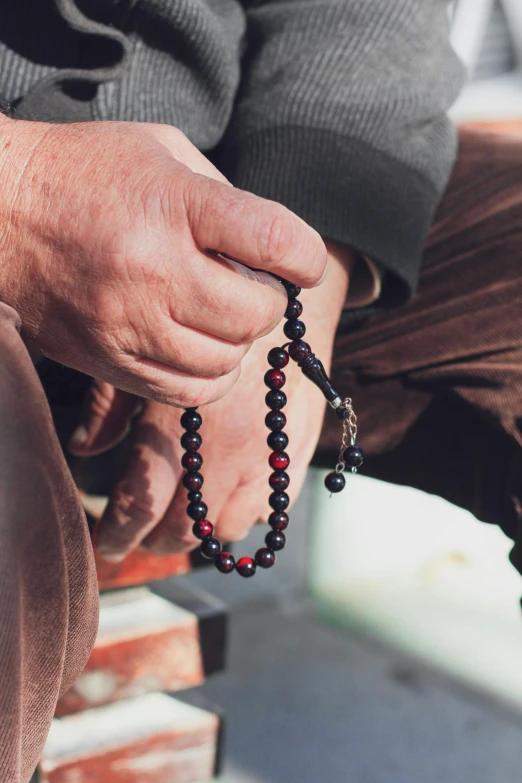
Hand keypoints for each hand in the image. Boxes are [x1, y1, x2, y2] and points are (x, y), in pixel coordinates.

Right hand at [0, 117, 325, 405]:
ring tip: (222, 316)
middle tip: (253, 287)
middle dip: (269, 303)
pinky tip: (201, 348)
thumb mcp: (162, 150)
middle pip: (254, 314)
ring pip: (224, 361)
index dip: (305, 258)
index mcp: (173, 204)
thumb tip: (273, 250)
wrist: (0, 213)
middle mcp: (152, 269)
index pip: (274, 241)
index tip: (302, 264)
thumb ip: (224, 196)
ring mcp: (127, 322)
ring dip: (239, 341)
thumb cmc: (86, 173)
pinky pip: (187, 392)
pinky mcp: (108, 360)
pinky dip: (211, 375)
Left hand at [70, 243, 354, 559]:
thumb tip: (83, 447)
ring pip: (229, 529)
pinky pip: (270, 510)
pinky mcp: (296, 453)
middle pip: (184, 528)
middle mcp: (226, 452)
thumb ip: (111, 404)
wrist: (283, 300)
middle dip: (156, 541)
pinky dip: (245, 513)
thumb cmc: (206, 323)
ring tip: (189, 513)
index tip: (106, 546)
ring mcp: (265, 458)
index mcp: (181, 428)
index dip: (118, 535)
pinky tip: (230, 495)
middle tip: (143, 534)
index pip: (141, 506)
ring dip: (204, 530)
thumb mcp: (148, 351)